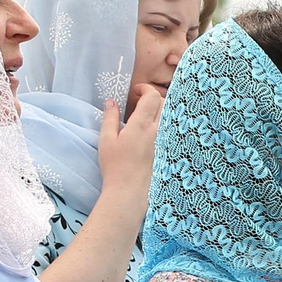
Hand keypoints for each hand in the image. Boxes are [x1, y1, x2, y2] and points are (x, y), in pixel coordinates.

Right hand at [97, 82, 163, 199]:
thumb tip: (111, 102)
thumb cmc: (115, 167)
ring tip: (149, 116)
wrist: (129, 192)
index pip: (153, 96)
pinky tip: (156, 132)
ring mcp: (166, 142)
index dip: (146, 89)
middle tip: (142, 102)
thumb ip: (110, 118)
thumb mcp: (107, 140)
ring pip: (172, 117)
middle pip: (165, 103)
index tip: (137, 91)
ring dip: (162, 111)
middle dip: (155, 97)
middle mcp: (158, 131)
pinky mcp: (170, 152)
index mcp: (142, 125)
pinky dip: (167, 125)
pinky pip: (174, 131)